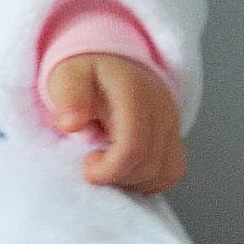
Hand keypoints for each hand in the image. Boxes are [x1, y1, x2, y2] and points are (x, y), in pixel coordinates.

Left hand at [44, 54, 185, 194]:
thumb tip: (71, 124)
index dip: (110, 169)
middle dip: (116, 176)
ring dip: (132, 180)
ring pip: (164, 172)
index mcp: (133, 92)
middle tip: (91, 163)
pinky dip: (149, 180)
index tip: (87, 171)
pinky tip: (126, 170)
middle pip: (148, 164)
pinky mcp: (175, 135)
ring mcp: (172, 122)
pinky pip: (173, 170)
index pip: (133, 145)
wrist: (108, 62)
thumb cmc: (85, 74)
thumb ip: (68, 98)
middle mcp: (160, 108)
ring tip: (108, 166)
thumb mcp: (68, 77)